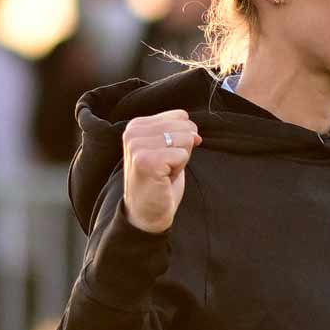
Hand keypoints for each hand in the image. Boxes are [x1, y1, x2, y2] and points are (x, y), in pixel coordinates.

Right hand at [122, 111, 201, 233]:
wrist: (147, 213)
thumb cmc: (159, 182)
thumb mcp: (167, 149)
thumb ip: (179, 133)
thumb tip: (196, 134)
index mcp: (137, 125)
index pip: (180, 116)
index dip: (182, 139)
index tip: (165, 156)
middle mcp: (133, 132)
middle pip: (184, 127)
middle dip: (182, 149)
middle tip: (165, 167)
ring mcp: (138, 146)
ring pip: (185, 140)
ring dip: (180, 160)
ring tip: (164, 172)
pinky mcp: (147, 161)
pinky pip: (182, 155)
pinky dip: (179, 169)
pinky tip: (164, 178)